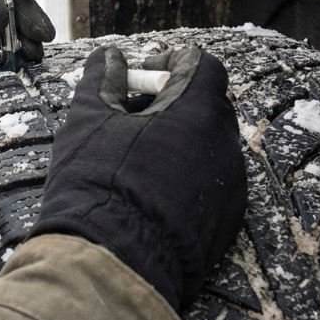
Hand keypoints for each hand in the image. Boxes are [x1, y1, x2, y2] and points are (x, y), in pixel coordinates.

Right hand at [29, 46, 246, 310]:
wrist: (113, 262)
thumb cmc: (98, 181)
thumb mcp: (88, 119)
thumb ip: (102, 79)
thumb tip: (109, 57)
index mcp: (198, 111)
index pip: (202, 65)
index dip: (168, 63)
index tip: (136, 78)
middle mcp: (225, 145)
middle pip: (207, 105)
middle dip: (170, 102)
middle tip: (128, 116)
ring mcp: (232, 188)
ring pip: (208, 146)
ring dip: (177, 141)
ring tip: (134, 158)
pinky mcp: (228, 223)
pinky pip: (211, 184)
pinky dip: (185, 177)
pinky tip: (149, 193)